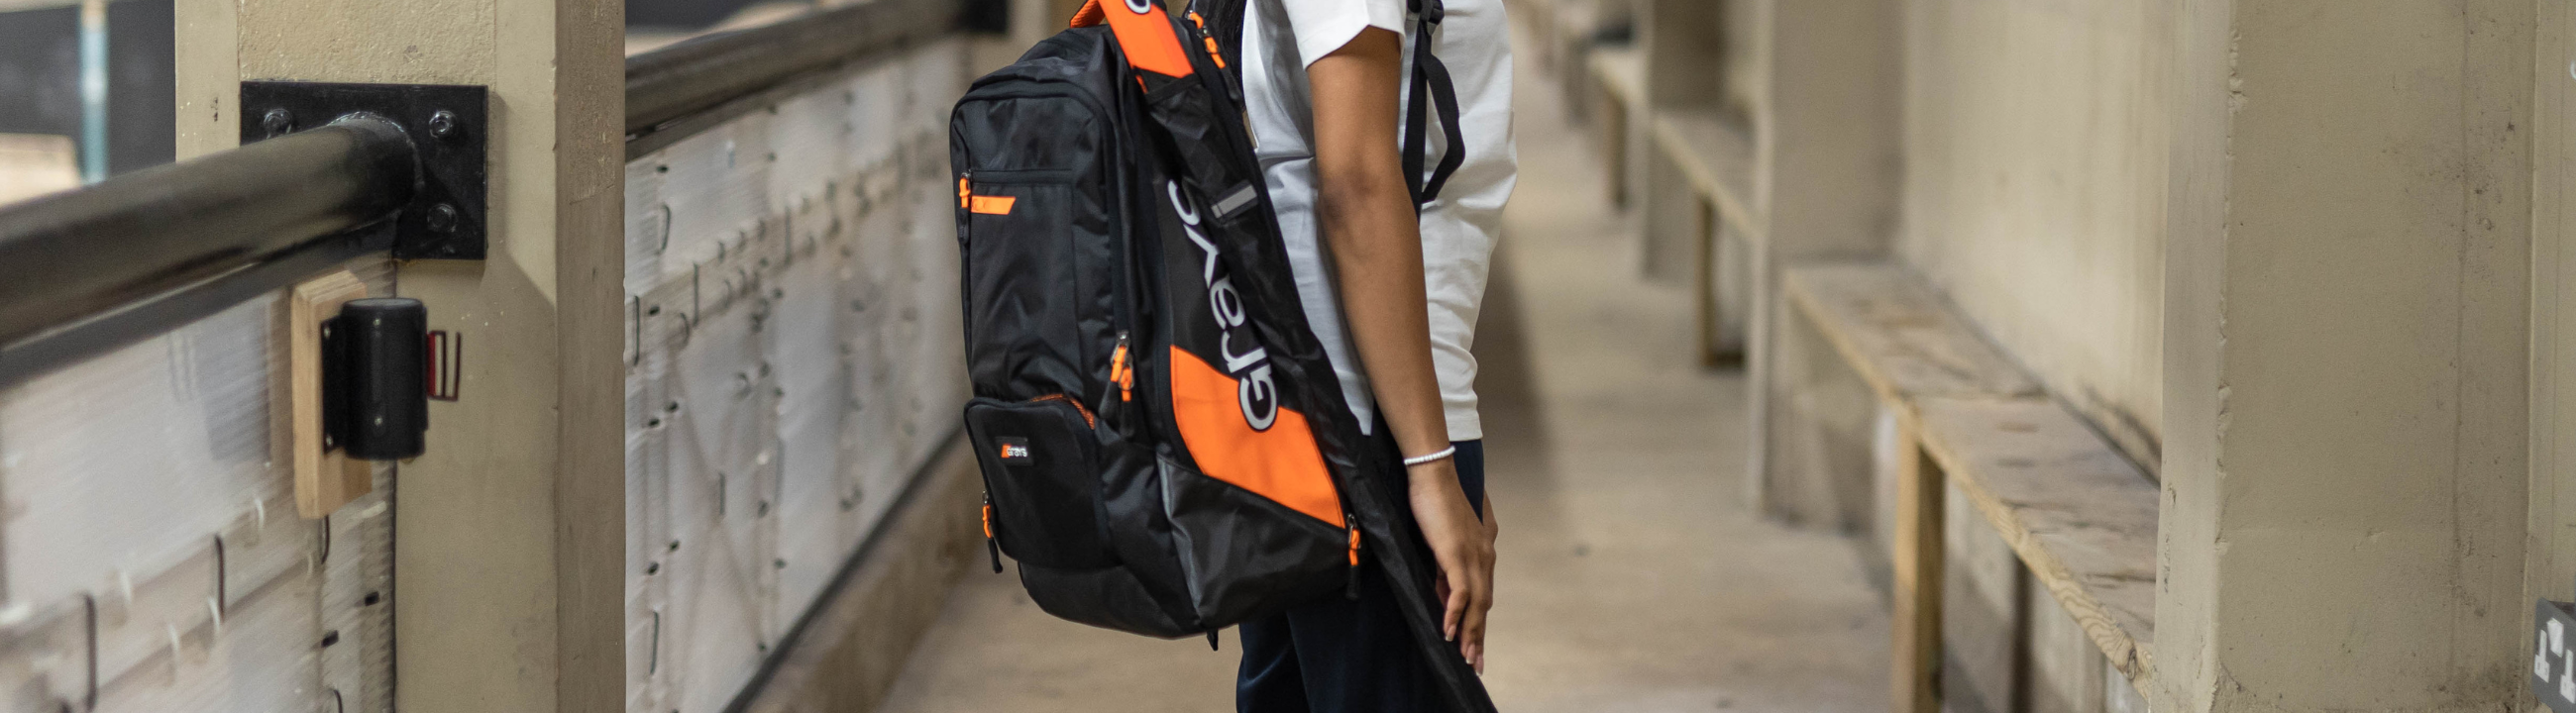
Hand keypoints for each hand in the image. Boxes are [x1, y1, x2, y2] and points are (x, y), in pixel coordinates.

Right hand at [1409, 458, 1492, 672]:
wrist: (1433, 475)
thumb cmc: (1436, 500)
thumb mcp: (1443, 540)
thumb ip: (1447, 565)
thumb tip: (1443, 591)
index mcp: (1483, 552)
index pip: (1483, 595)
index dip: (1479, 622)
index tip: (1476, 646)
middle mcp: (1484, 556)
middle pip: (1484, 605)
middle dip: (1479, 637)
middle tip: (1476, 664)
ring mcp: (1473, 556)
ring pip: (1477, 603)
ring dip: (1471, 633)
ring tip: (1466, 657)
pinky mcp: (1457, 554)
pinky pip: (1460, 591)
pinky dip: (1455, 613)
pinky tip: (1449, 631)